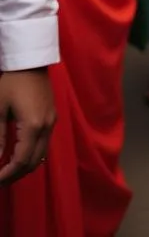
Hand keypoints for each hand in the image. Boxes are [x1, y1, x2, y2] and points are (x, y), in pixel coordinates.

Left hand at [0, 68, 55, 184]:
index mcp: (34, 125)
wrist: (31, 62)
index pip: (21, 160)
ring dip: (24, 167)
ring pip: (41, 154)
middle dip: (16, 175)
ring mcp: (52, 121)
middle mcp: (47, 126)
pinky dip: (31, 155)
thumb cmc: (11, 83)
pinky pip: (44, 144)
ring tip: (6, 171)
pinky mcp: (52, 117)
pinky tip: (17, 156)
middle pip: (34, 162)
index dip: (7, 175)